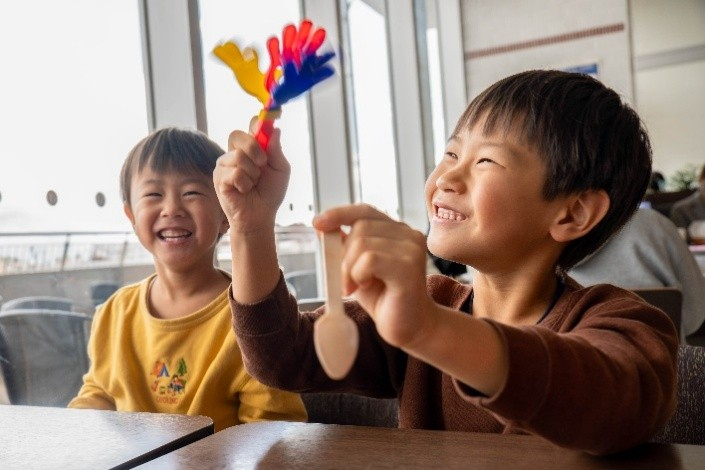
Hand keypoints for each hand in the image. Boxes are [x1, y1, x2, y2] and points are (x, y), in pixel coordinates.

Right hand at [214, 118, 290, 233]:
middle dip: (254, 148)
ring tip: (253, 183)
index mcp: (251, 148)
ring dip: (252, 173)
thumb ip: (276, 150)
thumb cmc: (270, 193)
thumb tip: (275, 129)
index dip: (259, 122)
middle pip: (237, 134)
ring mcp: (224, 164)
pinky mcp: (219, 178)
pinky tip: (244, 190)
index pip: (251, 126)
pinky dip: (245, 183)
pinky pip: (234, 173)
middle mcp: (235, 152)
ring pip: (238, 156)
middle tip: (262, 163)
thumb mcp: (280, 170)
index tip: (270, 117)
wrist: (261, 215)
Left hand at [313, 204, 433, 347]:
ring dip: (349, 269)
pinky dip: (358, 274)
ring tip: (356, 286)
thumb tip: (321, 225)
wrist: (409, 327)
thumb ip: (344, 246)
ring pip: (362, 243)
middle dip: (344, 255)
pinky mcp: (409, 268)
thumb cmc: (384, 298)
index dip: (339, 214)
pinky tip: (364, 287)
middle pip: (359, 227)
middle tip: (347, 280)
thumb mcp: (357, 268)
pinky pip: (369, 260)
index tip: (317, 223)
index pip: (365, 211)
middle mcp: (408, 235)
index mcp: (397, 231)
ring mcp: (411, 250)